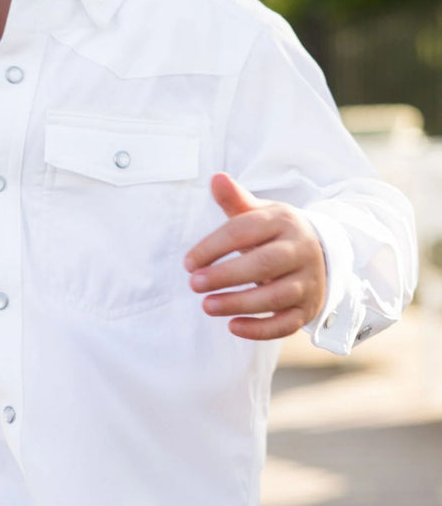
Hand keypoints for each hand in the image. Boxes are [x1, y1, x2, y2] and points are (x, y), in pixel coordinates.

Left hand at [184, 173, 325, 339]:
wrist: (320, 253)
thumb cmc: (275, 232)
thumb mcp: (258, 212)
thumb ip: (236, 199)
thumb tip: (216, 178)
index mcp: (283, 221)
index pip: (245, 231)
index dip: (214, 246)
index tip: (188, 262)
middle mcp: (300, 250)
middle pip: (264, 264)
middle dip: (226, 275)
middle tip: (194, 284)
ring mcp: (308, 281)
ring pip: (275, 296)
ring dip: (238, 303)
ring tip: (206, 306)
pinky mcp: (308, 308)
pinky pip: (287, 324)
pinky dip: (261, 330)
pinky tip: (233, 326)